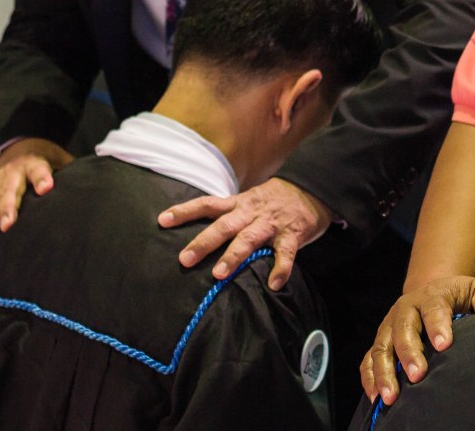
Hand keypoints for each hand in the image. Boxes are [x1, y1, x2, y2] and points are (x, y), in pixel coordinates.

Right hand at [0, 138, 71, 249]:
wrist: (19, 148)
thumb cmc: (47, 160)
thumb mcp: (60, 159)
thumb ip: (72, 172)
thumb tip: (100, 184)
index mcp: (33, 163)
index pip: (38, 169)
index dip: (42, 178)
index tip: (46, 188)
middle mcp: (11, 174)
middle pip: (9, 192)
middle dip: (8, 208)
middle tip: (9, 225)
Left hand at [159, 177, 332, 289]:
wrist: (312, 189)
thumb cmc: (274, 201)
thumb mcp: (249, 200)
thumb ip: (230, 215)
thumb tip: (200, 235)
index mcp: (239, 204)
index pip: (207, 204)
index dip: (185, 211)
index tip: (162, 220)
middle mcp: (252, 213)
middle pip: (224, 226)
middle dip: (204, 242)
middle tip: (184, 259)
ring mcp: (272, 224)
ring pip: (250, 239)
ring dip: (234, 256)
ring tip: (219, 274)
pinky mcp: (293, 234)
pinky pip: (286, 253)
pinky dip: (281, 269)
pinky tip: (273, 284)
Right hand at [361, 276, 474, 405]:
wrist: (433, 293)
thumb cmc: (459, 297)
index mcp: (431, 295)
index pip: (433, 308)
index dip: (438, 325)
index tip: (444, 345)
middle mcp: (406, 308)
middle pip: (403, 329)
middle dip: (408, 353)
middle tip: (418, 376)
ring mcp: (390, 325)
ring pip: (381, 346)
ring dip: (384, 371)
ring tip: (391, 396)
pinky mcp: (381, 340)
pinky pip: (369, 359)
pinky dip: (369, 378)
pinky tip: (375, 397)